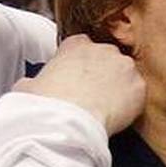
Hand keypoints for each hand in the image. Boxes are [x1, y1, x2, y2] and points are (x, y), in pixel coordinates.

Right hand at [13, 34, 144, 134]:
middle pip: (108, 58)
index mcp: (75, 44)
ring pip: (126, 75)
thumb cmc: (44, 104)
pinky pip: (138, 94)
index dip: (82, 65)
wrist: (67, 121)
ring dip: (119, 88)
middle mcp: (102, 48)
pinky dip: (132, 104)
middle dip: (104, 75)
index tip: (79, 81)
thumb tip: (28, 87)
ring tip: (107, 109)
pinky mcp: (138, 85)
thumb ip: (33, 81)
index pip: (83, 46)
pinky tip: (119, 116)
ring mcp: (123, 65)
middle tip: (95, 97)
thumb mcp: (27, 87)